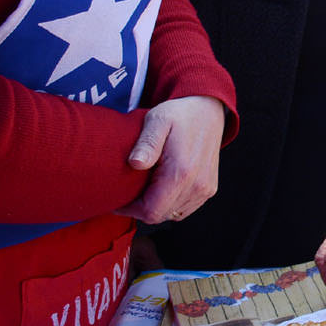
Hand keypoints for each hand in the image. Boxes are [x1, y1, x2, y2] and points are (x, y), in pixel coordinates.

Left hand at [116, 95, 225, 223]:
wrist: (208, 109)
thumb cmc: (180, 114)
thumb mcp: (158, 121)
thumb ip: (147, 143)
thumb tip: (135, 164)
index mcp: (181, 172)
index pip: (151, 211)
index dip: (129, 209)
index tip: (117, 199)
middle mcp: (197, 185)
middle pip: (160, 215)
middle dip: (139, 209)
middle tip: (127, 193)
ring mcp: (205, 189)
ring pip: (171, 214)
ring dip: (155, 207)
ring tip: (144, 188)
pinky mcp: (209, 189)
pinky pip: (184, 209)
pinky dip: (170, 204)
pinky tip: (161, 188)